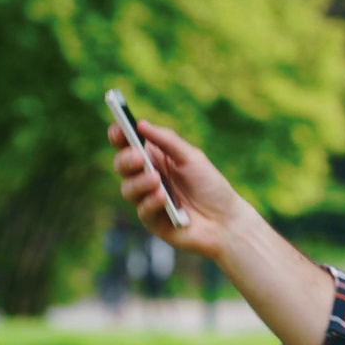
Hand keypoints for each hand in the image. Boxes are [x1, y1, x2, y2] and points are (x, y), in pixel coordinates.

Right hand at [108, 120, 250, 261]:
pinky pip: (143, 210)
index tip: (118, 129)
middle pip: (121, 165)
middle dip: (126, 160)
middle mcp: (147, 178)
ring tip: (156, 179)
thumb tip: (141, 124)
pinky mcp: (152, 220)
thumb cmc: (210, 187)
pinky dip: (152, 202)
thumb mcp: (192, 158)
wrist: (226, 220)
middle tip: (138, 157)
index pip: (127, 145)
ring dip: (140, 183)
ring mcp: (147, 199)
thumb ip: (168, 141)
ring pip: (127, 189)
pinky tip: (163, 198)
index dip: (118, 136)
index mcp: (155, 159)